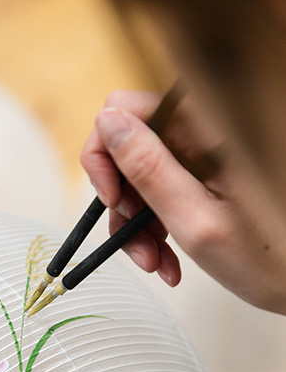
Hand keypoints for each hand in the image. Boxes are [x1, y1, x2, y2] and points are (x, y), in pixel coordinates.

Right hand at [81, 90, 285, 314]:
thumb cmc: (265, 257)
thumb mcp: (194, 220)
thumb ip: (148, 169)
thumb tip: (107, 122)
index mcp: (203, 129)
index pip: (122, 109)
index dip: (105, 155)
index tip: (113, 201)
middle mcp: (200, 133)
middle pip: (125, 147)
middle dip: (122, 200)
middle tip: (138, 243)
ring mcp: (198, 155)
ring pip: (136, 177)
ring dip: (136, 223)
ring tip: (158, 262)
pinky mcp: (199, 175)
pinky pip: (156, 192)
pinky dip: (153, 227)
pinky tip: (169, 259)